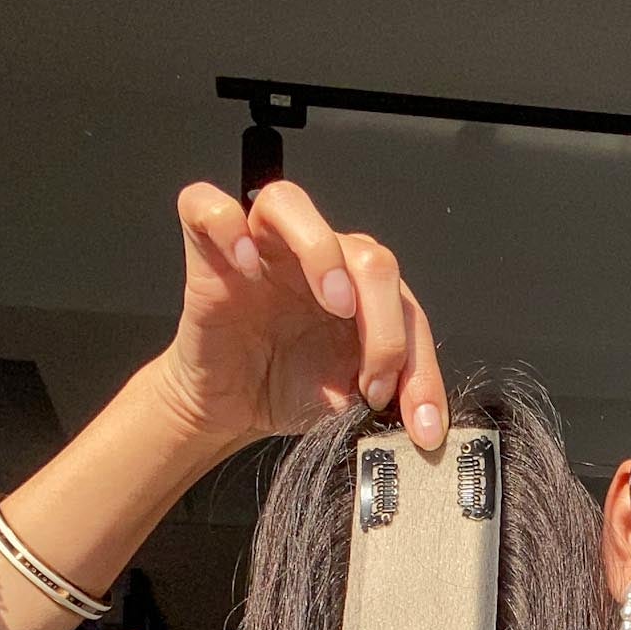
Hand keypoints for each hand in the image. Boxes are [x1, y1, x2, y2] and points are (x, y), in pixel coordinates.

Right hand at [150, 180, 448, 454]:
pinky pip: (207, 206)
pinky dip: (227, 226)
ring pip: (292, 205)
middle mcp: (320, 257)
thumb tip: (423, 419)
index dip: (421, 368)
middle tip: (374, 385)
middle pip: (368, 258)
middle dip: (386, 330)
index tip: (419, 424)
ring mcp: (263, 245)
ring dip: (321, 252)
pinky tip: (245, 267)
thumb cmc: (288, 390)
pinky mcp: (208, 248)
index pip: (407, 310)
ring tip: (335, 304)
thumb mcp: (350, 404)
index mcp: (362, 290)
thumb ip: (388, 397)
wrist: (230, 407)